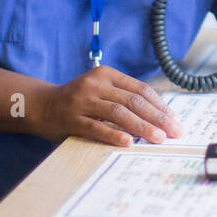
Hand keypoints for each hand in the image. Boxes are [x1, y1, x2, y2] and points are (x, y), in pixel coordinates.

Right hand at [34, 66, 183, 146]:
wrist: (41, 105)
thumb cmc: (79, 101)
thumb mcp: (101, 90)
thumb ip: (123, 98)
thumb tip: (160, 117)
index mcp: (107, 74)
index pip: (140, 89)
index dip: (160, 105)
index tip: (175, 120)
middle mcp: (95, 84)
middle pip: (133, 101)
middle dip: (158, 117)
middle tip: (175, 132)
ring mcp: (82, 101)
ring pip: (118, 113)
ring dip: (142, 127)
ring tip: (158, 138)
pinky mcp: (71, 118)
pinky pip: (96, 127)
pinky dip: (113, 135)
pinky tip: (128, 143)